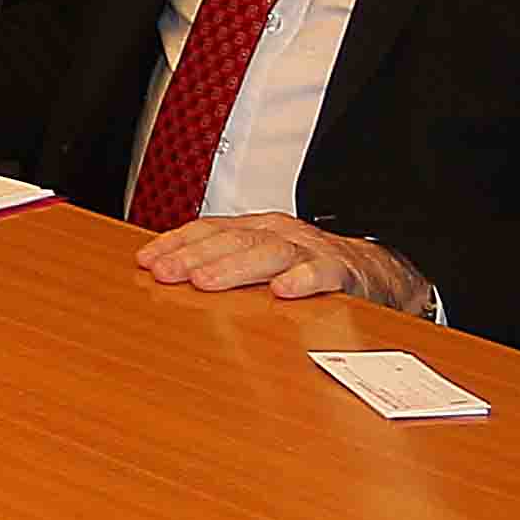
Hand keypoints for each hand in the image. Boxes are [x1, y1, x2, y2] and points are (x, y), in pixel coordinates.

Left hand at [134, 213, 433, 312]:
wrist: (375, 271)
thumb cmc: (307, 267)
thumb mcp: (261, 260)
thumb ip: (223, 264)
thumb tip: (165, 275)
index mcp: (255, 229)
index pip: (209, 230)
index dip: (176, 243)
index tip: (145, 260)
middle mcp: (279, 234)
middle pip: (231, 240)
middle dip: (193, 256)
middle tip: (165, 274)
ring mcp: (310, 251)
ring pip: (269, 253)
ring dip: (234, 268)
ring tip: (205, 282)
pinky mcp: (342, 272)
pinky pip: (322, 274)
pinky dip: (302, 280)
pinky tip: (282, 291)